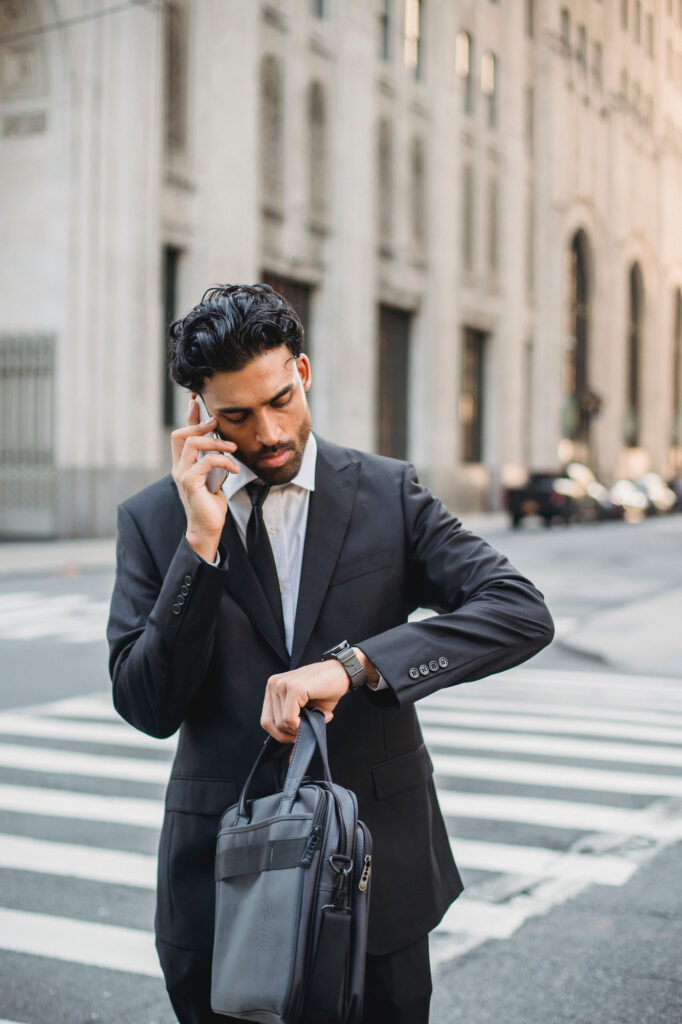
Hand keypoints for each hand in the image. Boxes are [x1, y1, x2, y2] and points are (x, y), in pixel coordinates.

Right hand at [171, 397, 239, 561]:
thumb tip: (222, 445)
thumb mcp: (214, 477)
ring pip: (193, 443)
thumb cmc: (211, 505)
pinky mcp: (189, 483)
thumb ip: (213, 462)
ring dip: (216, 442)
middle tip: (218, 423)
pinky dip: (224, 461)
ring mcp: (182, 475)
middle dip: (200, 424)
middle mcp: (178, 468)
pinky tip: (234, 469)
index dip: (189, 416)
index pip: (182, 435)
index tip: (196, 399)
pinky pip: (206, 461)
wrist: (207, 528)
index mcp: (183, 465)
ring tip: (233, 448)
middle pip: (180, 434)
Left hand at [261, 660, 350, 742]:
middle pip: (271, 724)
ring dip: (299, 728)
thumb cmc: (326, 690)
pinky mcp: (294, 688)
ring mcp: (282, 685)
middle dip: (290, 734)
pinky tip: (315, 715)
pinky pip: (289, 719)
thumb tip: (290, 759)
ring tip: (315, 716)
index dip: (280, 734)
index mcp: (274, 688)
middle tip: (307, 728)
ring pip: (280, 723)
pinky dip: (301, 725)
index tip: (296, 735)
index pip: (266, 720)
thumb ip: (295, 730)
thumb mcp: (307, 712)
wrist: (343, 672)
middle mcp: (274, 684)